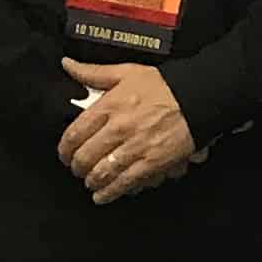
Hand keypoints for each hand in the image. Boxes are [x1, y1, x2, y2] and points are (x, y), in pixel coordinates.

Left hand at [59, 58, 200, 203]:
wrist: (198, 97)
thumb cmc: (164, 85)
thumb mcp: (126, 72)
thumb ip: (93, 72)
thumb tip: (68, 65)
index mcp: (109, 106)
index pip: (74, 134)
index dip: (64, 149)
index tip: (65, 154)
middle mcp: (119, 128)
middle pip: (85, 156)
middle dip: (77, 167)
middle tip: (77, 169)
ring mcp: (135, 147)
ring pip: (102, 172)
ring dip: (92, 180)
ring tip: (91, 181)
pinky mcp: (152, 162)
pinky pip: (125, 182)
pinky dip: (110, 192)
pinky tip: (102, 196)